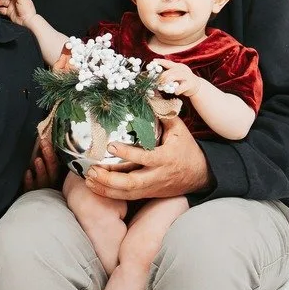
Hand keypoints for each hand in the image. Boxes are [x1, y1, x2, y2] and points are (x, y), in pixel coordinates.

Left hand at [21, 120, 61, 190]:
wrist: (33, 201)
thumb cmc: (36, 180)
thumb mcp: (42, 169)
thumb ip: (43, 156)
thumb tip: (40, 137)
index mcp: (53, 175)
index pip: (56, 163)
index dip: (51, 152)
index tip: (45, 140)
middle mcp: (50, 183)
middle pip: (52, 170)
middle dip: (49, 157)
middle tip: (44, 145)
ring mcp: (41, 190)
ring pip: (44, 181)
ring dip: (41, 169)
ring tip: (37, 159)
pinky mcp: (31, 196)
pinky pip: (31, 189)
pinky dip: (29, 181)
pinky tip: (26, 173)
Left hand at [83, 116, 210, 201]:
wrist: (200, 175)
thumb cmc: (187, 149)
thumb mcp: (179, 130)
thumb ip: (164, 113)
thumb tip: (151, 92)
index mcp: (166, 158)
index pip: (145, 158)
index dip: (127, 154)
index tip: (110, 146)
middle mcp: (158, 176)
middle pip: (132, 183)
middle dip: (110, 179)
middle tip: (92, 170)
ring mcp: (152, 187)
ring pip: (127, 193)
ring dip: (105, 188)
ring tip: (88, 179)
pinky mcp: (148, 194)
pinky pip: (127, 197)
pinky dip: (110, 194)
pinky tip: (95, 186)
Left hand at [153, 60, 200, 98]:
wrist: (196, 86)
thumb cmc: (183, 81)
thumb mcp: (176, 75)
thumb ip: (168, 74)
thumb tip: (156, 75)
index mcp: (178, 66)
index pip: (168, 62)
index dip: (160, 61)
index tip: (153, 61)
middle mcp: (183, 69)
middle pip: (168, 71)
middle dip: (161, 77)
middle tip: (157, 83)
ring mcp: (187, 76)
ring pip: (173, 77)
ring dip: (166, 83)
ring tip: (164, 87)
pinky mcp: (190, 84)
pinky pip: (179, 88)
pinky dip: (176, 91)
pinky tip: (176, 92)